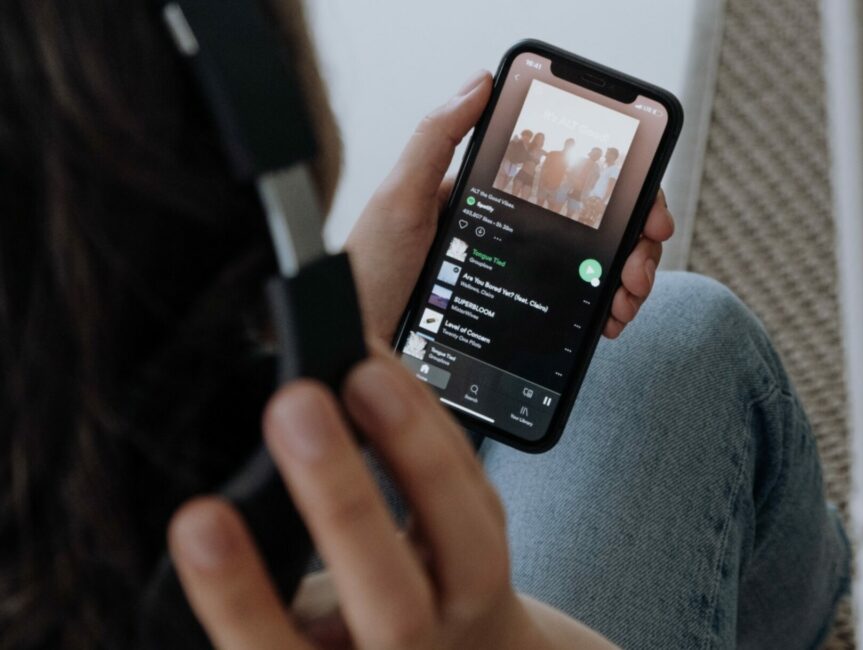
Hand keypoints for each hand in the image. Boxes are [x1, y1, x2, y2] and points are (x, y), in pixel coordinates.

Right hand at [168, 352, 617, 648]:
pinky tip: (393, 373)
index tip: (200, 519)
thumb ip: (265, 591)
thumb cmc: (352, 645)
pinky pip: (478, 487)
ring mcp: (466, 605)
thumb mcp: (296, 634)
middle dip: (343, 502)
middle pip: (391, 602)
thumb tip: (209, 487)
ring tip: (363, 375)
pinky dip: (435, 422)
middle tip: (294, 408)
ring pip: (464, 539)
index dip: (236, 592)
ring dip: (413, 446)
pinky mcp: (495, 549)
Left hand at [344, 70, 674, 343]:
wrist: (351, 350)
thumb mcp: (396, 199)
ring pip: (592, 268)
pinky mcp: (515, 318)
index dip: (617, 188)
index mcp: (488, 199)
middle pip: (593, 226)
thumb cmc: (365, 275)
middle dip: (633, 242)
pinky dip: (602, 310)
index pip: (566, 179)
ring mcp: (515, 277)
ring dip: (625, 279)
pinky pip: (572, 309)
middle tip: (639, 266)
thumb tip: (479, 82)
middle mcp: (508, 235)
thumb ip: (434, 138)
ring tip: (624, 298)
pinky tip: (606, 318)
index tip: (643, 209)